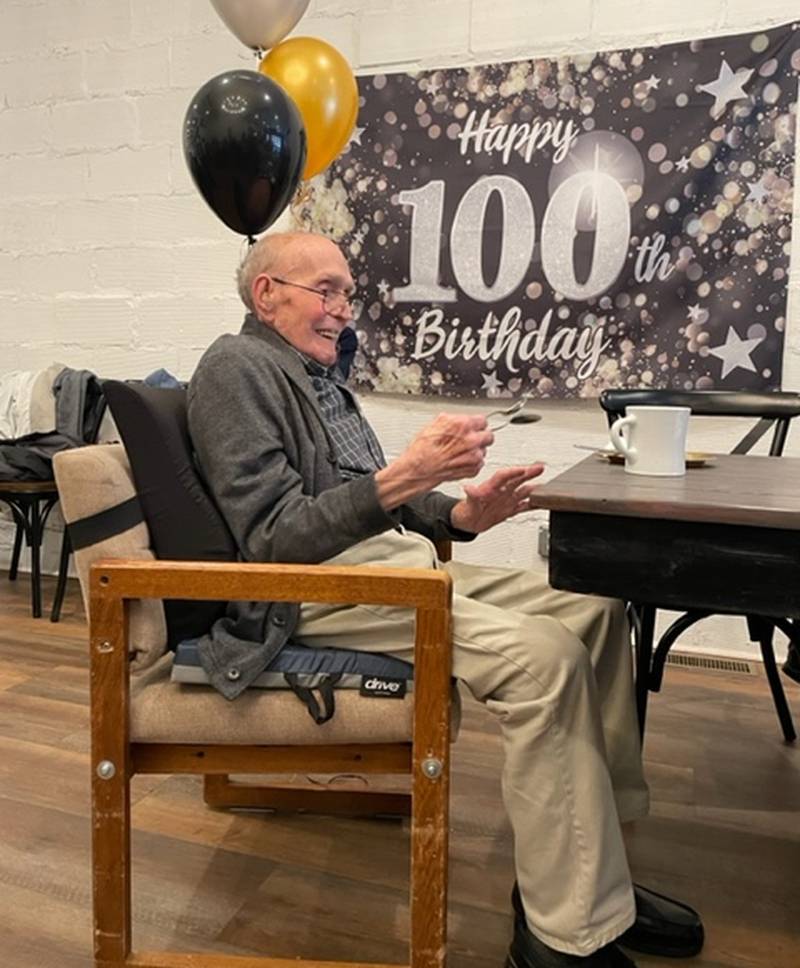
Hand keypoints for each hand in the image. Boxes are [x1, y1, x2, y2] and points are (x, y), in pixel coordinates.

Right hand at [375, 413, 493, 510]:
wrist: (418, 469)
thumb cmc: (422, 449)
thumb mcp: (434, 424)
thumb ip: (452, 420)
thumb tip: (457, 419)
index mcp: (463, 425)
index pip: (483, 420)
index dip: (476, 424)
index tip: (474, 426)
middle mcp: (472, 440)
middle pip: (488, 435)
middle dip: (480, 436)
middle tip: (471, 439)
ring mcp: (474, 456)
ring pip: (484, 450)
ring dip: (476, 450)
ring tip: (460, 452)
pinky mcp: (473, 469)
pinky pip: (479, 463)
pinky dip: (472, 462)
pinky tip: (459, 461)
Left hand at [449, 464, 544, 533]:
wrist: (468, 522)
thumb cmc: (466, 511)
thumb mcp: (468, 505)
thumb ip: (472, 496)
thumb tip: (468, 488)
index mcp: (490, 488)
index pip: (503, 476)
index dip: (513, 472)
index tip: (522, 469)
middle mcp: (501, 491)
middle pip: (517, 479)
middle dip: (529, 473)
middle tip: (540, 468)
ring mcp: (507, 500)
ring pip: (524, 491)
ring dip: (535, 488)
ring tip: (546, 486)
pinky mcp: (510, 509)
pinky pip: (525, 506)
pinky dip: (534, 504)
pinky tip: (543, 502)